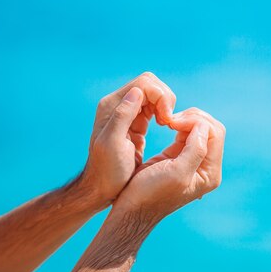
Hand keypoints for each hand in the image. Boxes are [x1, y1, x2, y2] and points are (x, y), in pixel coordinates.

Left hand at [78, 72, 176, 207]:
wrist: (102, 188)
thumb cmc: (108, 171)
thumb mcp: (113, 144)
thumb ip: (122, 116)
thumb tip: (136, 92)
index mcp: (112, 106)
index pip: (144, 83)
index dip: (161, 97)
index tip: (165, 121)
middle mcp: (118, 104)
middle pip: (151, 84)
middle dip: (165, 99)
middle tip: (168, 122)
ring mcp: (127, 112)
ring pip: (154, 93)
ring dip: (166, 106)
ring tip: (166, 125)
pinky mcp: (135, 121)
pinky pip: (154, 106)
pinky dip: (164, 112)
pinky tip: (164, 126)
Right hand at [112, 107, 224, 222]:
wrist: (132, 207)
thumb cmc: (151, 193)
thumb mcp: (176, 173)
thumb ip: (195, 150)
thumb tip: (202, 126)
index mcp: (210, 172)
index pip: (216, 134)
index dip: (197, 122)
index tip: (173, 122)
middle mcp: (206, 167)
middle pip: (211, 129)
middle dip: (193, 118)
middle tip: (171, 119)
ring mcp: (193, 160)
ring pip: (200, 129)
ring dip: (185, 120)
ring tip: (168, 121)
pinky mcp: (179, 155)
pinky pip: (187, 133)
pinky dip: (179, 124)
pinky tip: (167, 124)